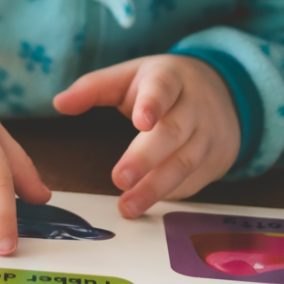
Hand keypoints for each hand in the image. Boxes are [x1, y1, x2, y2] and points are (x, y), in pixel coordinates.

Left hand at [53, 55, 239, 217]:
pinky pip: (193, 181)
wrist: (224, 93)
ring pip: (185, 162)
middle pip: (173, 132)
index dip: (153, 104)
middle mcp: (194, 105)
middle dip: (146, 157)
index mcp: (169, 78)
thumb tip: (58, 103)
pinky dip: (170, 195)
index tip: (142, 121)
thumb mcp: (131, 76)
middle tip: (119, 179)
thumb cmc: (163, 87)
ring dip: (155, 187)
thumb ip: (94, 88)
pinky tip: (148, 205)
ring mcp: (208, 134)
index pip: (163, 87)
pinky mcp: (215, 160)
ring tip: (127, 207)